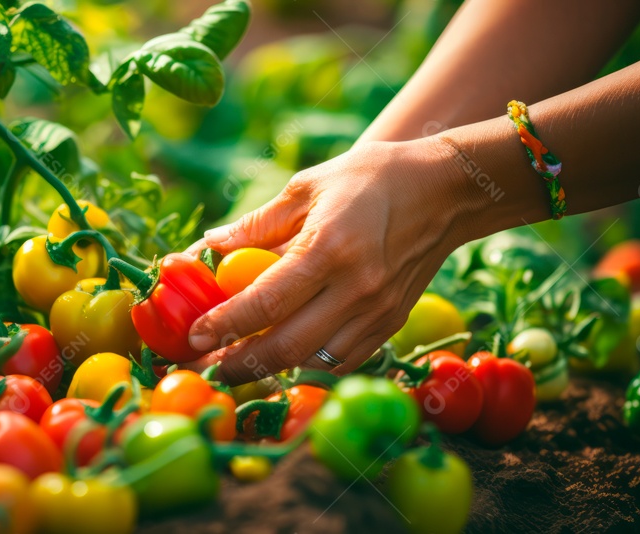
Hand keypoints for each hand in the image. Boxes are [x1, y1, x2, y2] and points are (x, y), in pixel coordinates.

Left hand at [181, 138, 471, 384]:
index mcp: (328, 248)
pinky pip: (341, 360)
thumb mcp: (307, 187)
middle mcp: (355, 288)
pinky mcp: (391, 324)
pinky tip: (283, 355)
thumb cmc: (369, 178)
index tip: (194, 334)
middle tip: (207, 365)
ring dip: (270, 369)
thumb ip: (257, 224)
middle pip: (286, 347)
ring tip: (236, 364)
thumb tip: (210, 246)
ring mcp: (377, 312)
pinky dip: (308, 364)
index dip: (224, 324)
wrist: (445, 190)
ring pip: (313, 362)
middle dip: (239, 364)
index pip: (265, 303)